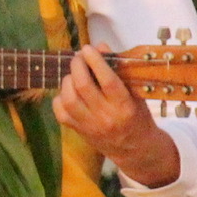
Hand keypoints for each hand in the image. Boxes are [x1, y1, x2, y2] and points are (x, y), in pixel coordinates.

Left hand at [52, 45, 180, 188]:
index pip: (107, 80)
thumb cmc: (137, 116)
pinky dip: (60, 98)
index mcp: (124, 106)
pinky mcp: (78, 131)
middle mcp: (105, 116)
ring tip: (74, 74)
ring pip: (69, 99)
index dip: (95, 61)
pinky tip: (67, 92)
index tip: (88, 48)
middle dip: (77, 66)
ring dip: (67, 81)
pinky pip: (61, 112)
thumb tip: (100, 47)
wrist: (134, 149)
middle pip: (83, 86)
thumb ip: (119, 71)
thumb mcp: (136, 93)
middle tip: (79, 57)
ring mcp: (89, 125)